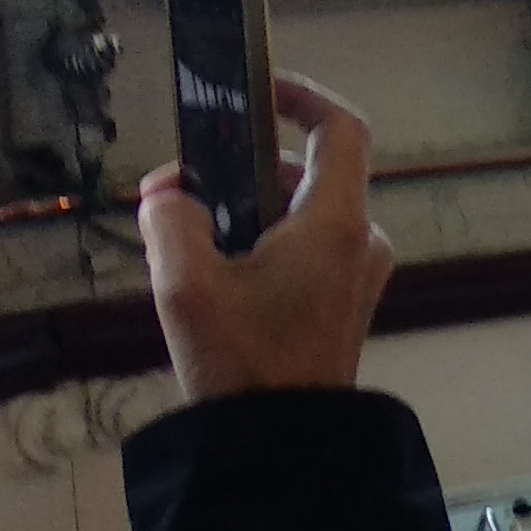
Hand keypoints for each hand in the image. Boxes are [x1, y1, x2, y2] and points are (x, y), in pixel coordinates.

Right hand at [136, 72, 396, 402]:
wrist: (280, 442)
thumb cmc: (241, 361)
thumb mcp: (184, 283)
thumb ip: (171, 219)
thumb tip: (170, 194)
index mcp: (338, 224)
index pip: (341, 131)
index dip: (302, 97)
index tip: (256, 89)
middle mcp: (361, 240)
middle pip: (301, 174)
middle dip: (234, 171)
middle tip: (172, 193)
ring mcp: (356, 273)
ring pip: (294, 214)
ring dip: (237, 213)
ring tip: (177, 240)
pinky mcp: (341, 301)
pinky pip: (299, 249)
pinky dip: (255, 244)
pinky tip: (204, 274)